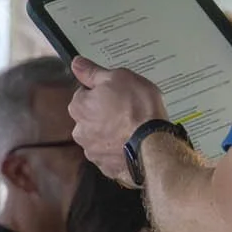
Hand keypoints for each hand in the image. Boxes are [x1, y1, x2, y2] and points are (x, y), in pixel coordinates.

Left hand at [69, 59, 169, 185]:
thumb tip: (77, 63)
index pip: (84, 93)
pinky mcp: (108, 167)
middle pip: (91, 117)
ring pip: (101, 137)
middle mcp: (81, 131)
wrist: (154, 145)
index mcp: (79, 107)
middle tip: (128, 109)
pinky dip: (120, 149)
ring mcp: (94, 152)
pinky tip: (133, 143)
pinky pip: (112, 154)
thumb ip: (93, 72)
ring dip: (113, 132)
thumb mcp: (118, 77)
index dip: (102, 91)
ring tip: (134, 128)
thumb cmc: (138, 109)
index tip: (117, 93)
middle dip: (106, 113)